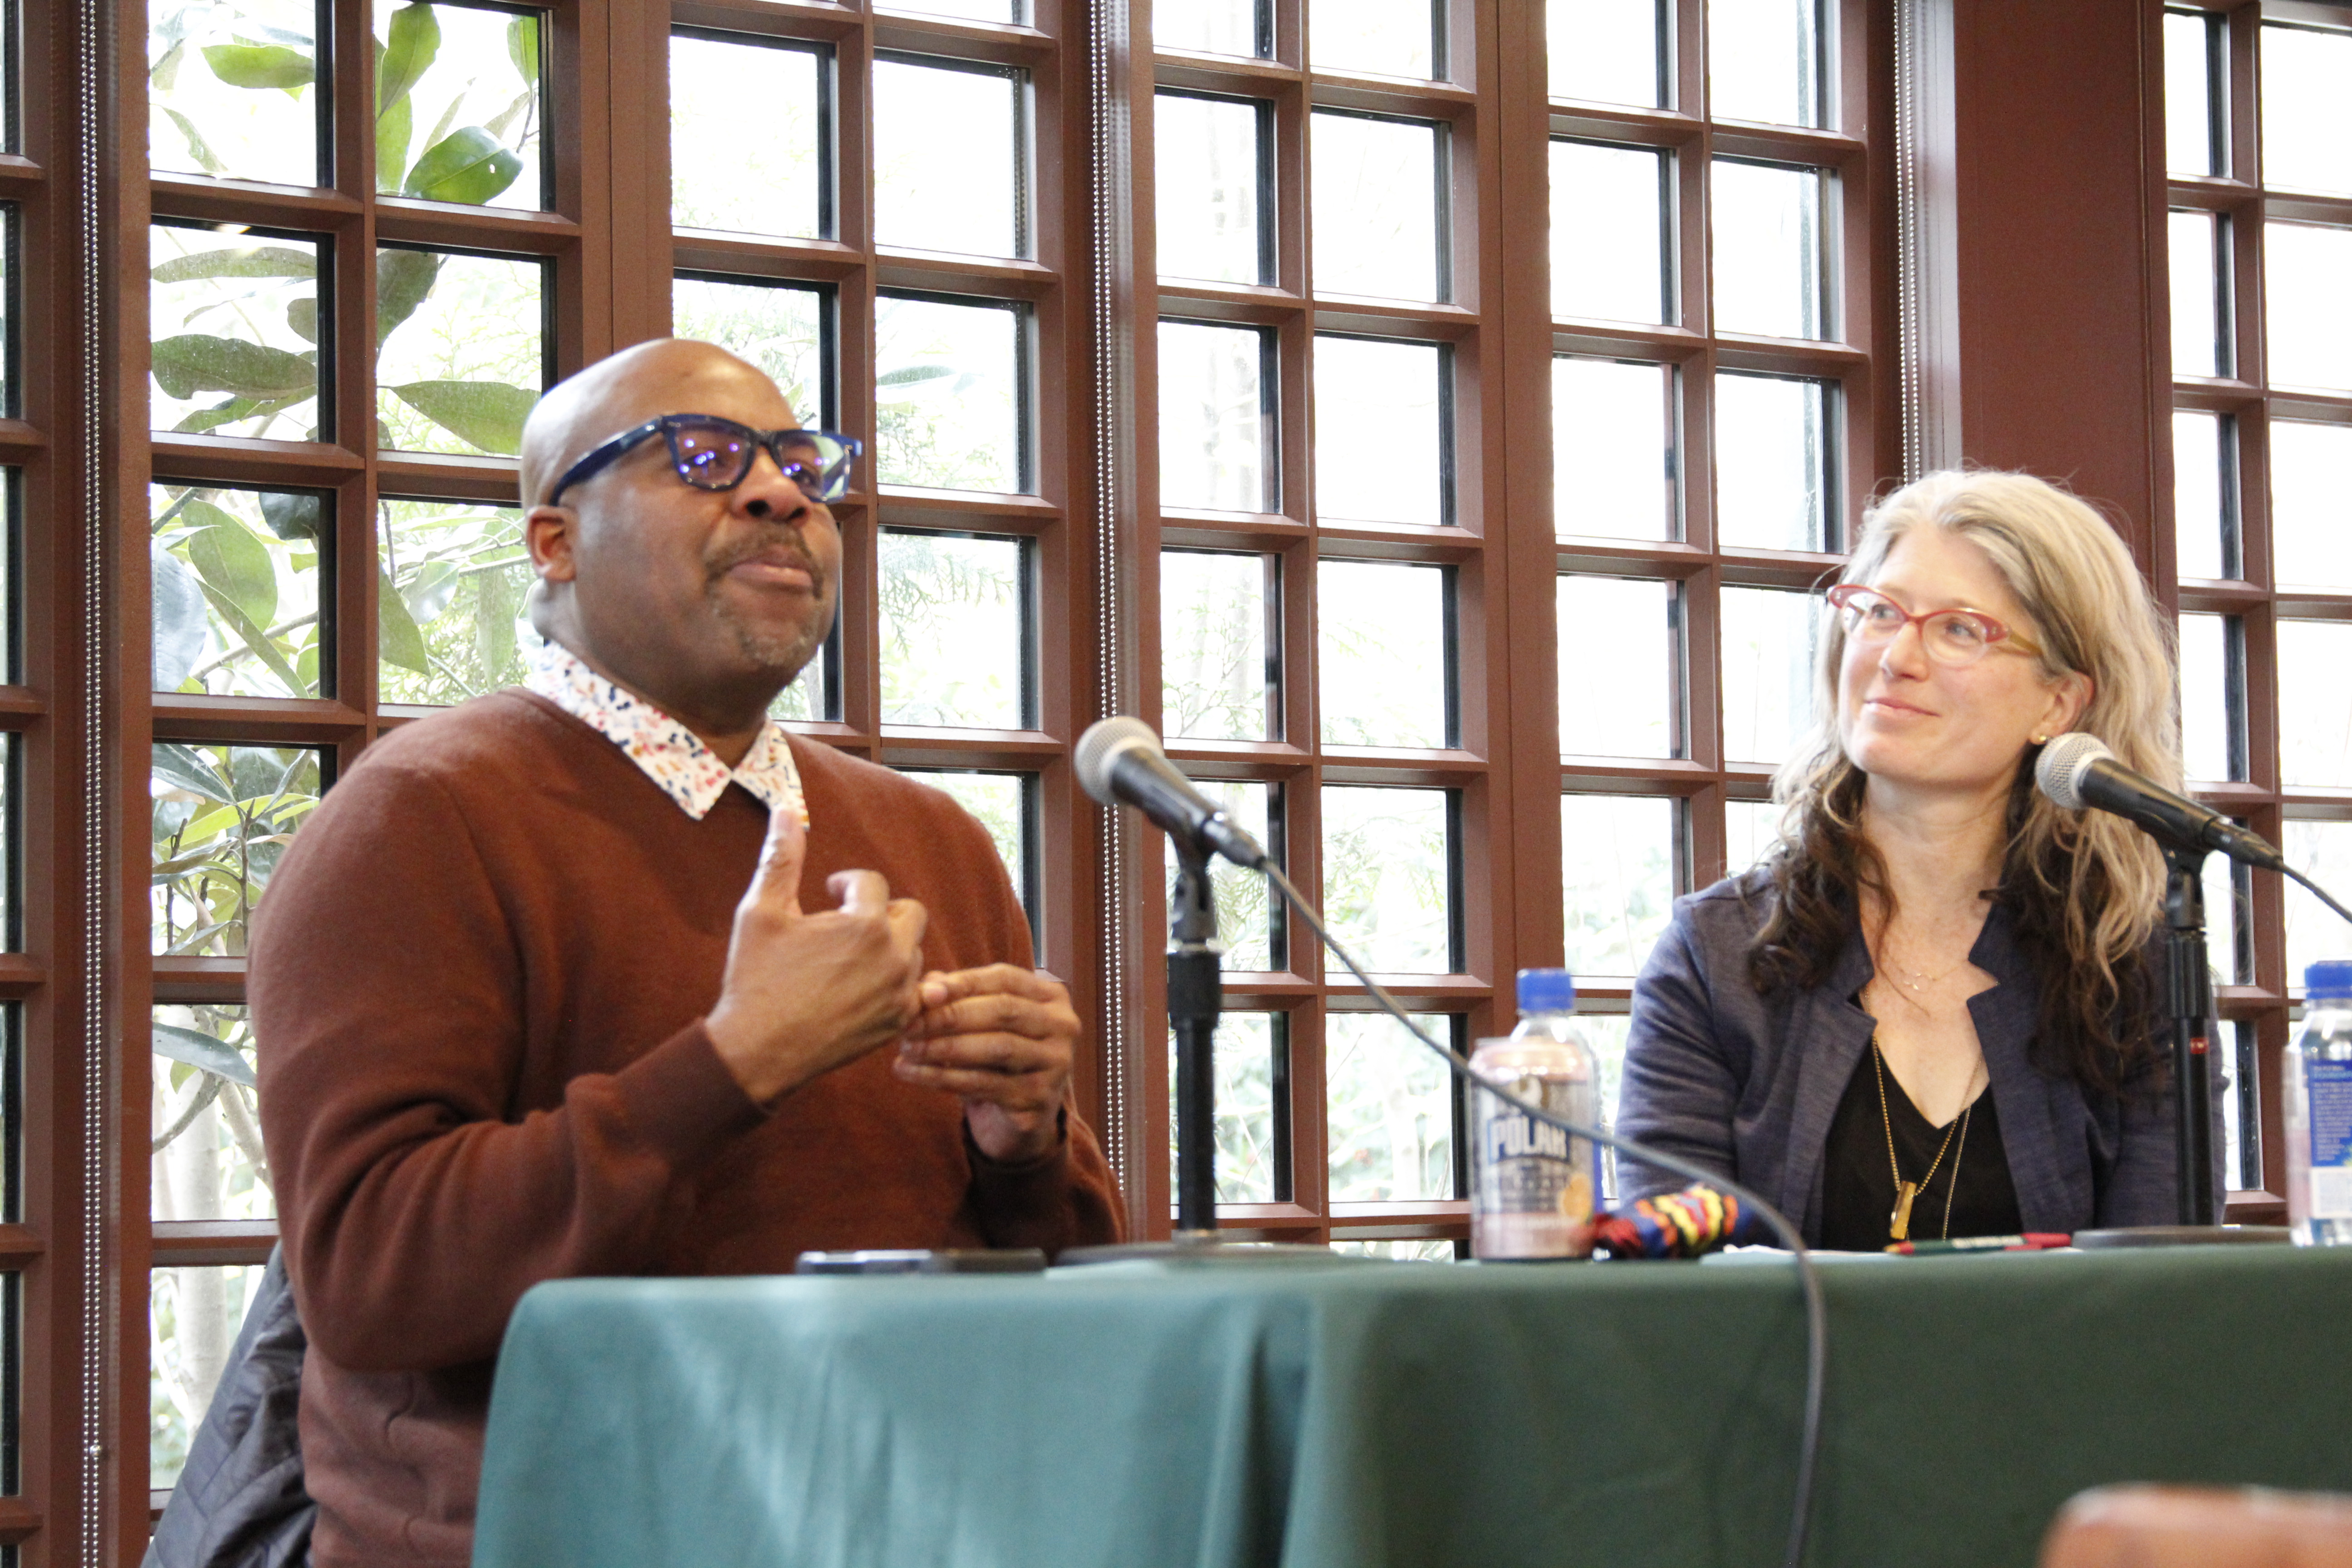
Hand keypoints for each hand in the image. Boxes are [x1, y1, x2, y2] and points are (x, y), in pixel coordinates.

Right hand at [705, 807, 928, 1104]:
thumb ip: (781, 858)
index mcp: (864, 925)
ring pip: (912, 951)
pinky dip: (895, 983)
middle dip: (878, 910)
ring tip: (847, 957)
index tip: (827, 893)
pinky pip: (915, 990)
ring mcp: (899, 994)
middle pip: (907, 913)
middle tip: (844, 923)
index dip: (845, 884)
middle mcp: (893, 958)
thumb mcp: (761, 912)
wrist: (757, 1052)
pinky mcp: (898, 1023)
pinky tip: (860, 987)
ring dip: (887, 946)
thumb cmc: (755, 979)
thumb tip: (786, 809)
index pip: (871, 883)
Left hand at [896, 965, 1076, 1163]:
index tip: (922, 993)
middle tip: (909, 1024)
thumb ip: (955, 998)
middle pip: (1002, 1011)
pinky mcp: (1039, 1099)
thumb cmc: (993, 1059)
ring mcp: (1056, 1064)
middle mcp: (1063, 1026)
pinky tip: (912, 1074)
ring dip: (944, 1047)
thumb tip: (926, 987)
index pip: (1004, 979)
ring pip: (996, 1048)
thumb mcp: (978, 1022)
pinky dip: (943, 1077)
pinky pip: (984, 1084)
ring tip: (906, 1049)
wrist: (1015, 1118)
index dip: (962, 983)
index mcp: (1052, 996)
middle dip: (949, 1015)